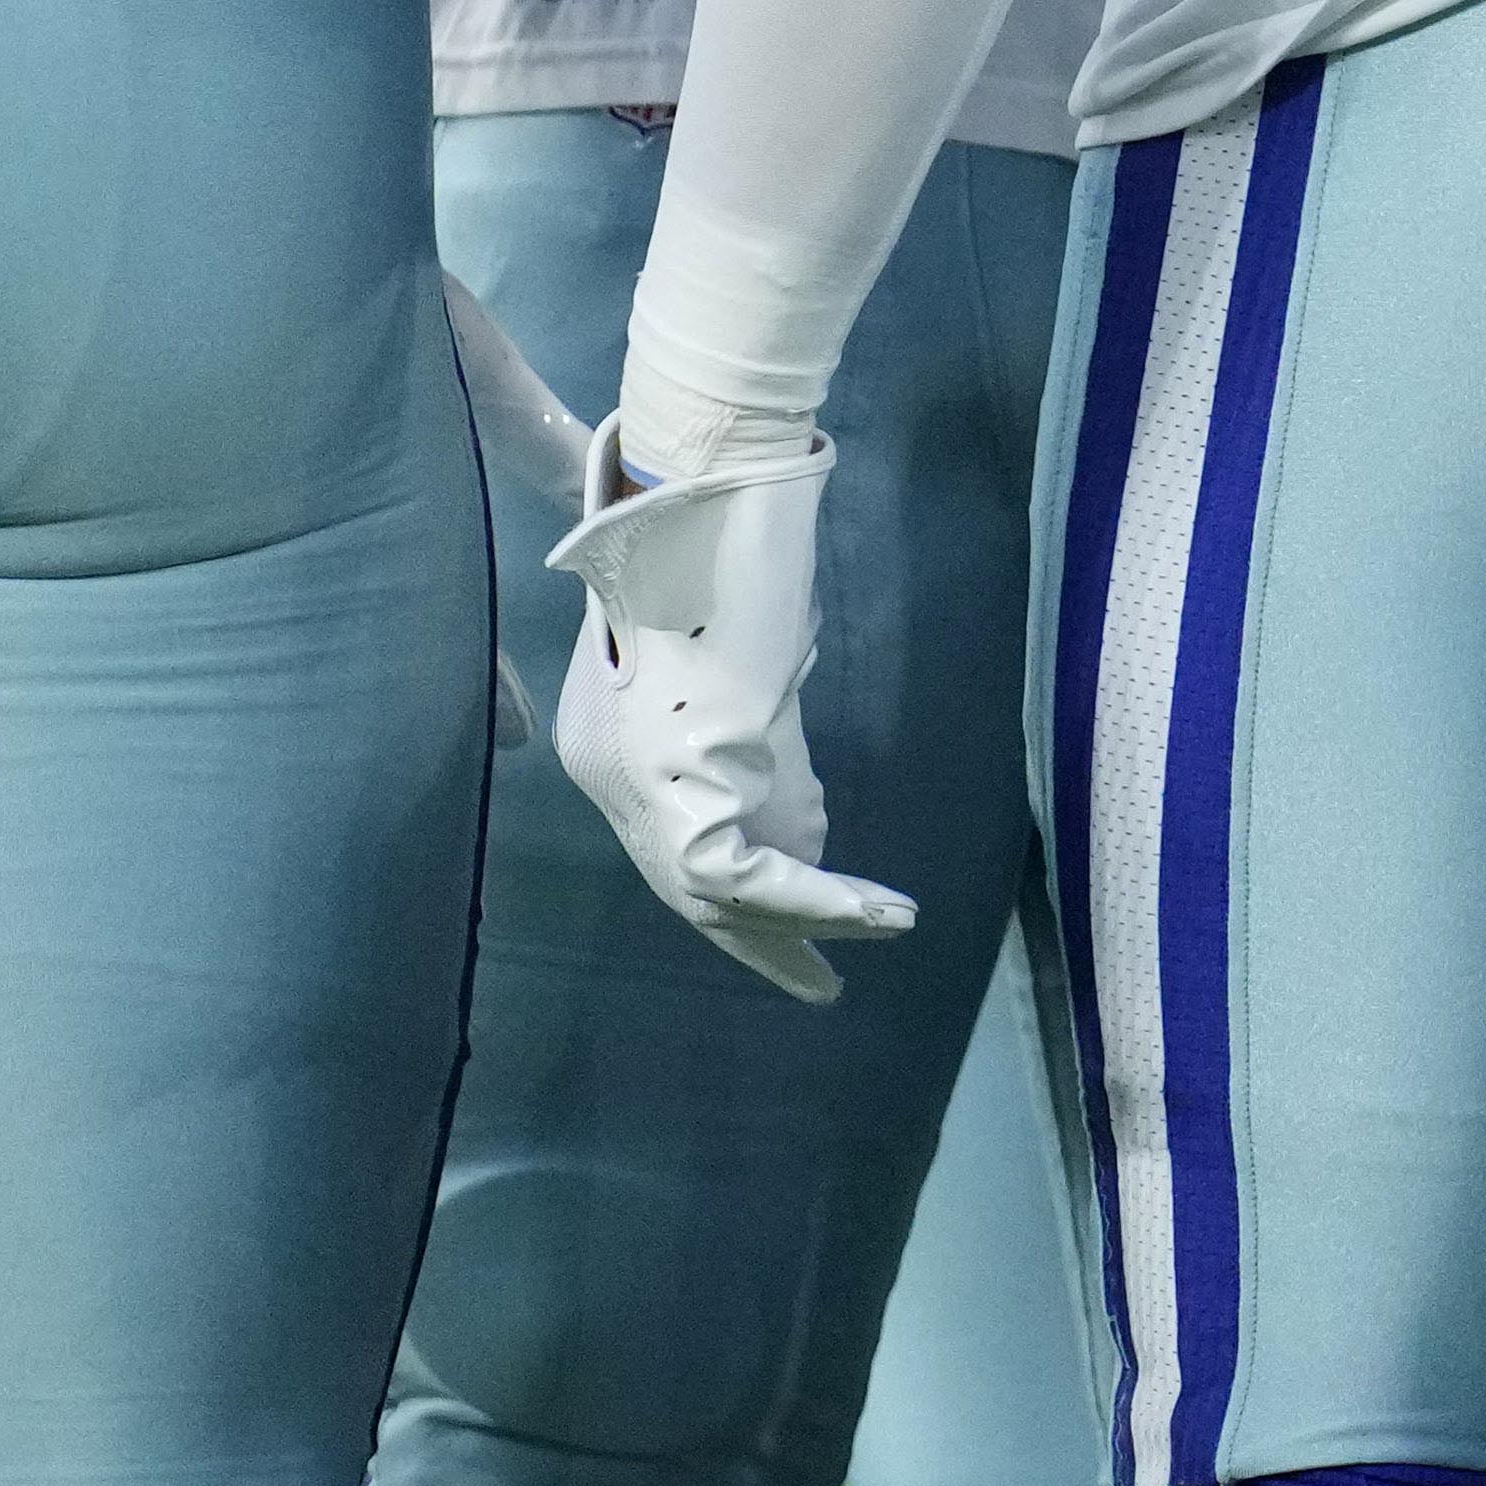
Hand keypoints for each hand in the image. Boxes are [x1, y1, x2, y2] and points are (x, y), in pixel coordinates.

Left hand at [549, 419, 921, 1002]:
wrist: (696, 498)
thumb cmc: (719, 550)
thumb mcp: (744, 669)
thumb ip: (760, 746)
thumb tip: (804, 824)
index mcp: (606, 741)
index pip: (673, 846)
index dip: (741, 892)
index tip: (812, 910)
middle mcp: (606, 773)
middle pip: (684, 888)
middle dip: (759, 942)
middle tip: (819, 987)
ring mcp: (636, 779)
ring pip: (717, 891)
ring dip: (804, 917)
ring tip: (879, 924)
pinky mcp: (680, 772)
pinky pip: (745, 870)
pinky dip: (814, 898)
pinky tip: (875, 912)